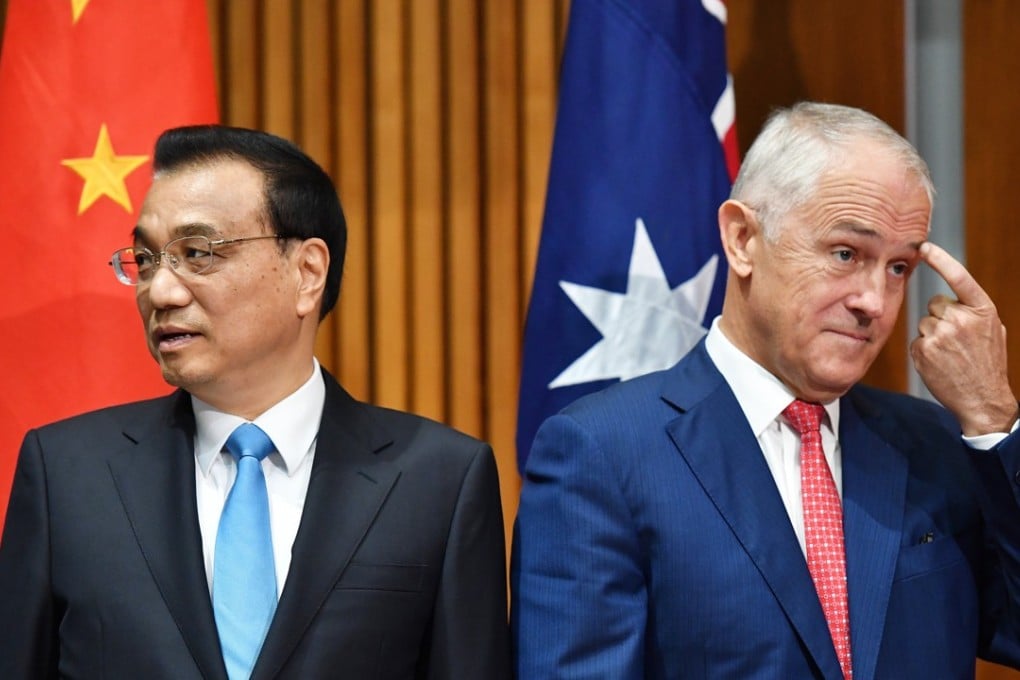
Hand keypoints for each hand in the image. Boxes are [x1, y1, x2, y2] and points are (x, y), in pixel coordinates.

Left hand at [910, 242, 1017, 434]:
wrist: (983, 398)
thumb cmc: (988, 363)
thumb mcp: (992, 331)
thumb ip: (973, 312)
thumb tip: (953, 300)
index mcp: (982, 310)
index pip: (959, 276)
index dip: (941, 260)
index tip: (924, 247)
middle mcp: (960, 318)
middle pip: (935, 303)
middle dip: (941, 316)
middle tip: (956, 339)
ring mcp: (940, 333)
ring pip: (924, 321)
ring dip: (932, 333)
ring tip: (950, 353)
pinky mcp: (922, 349)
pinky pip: (916, 340)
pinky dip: (924, 349)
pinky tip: (939, 362)